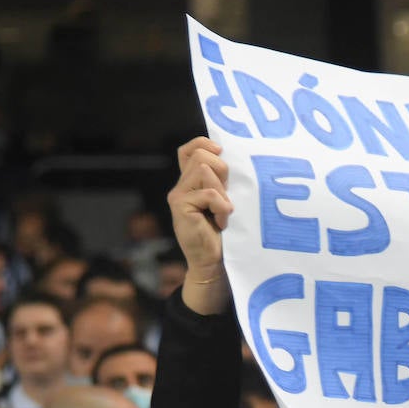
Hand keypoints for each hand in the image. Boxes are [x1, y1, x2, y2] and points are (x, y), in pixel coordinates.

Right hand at [169, 137, 233, 313]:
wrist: (212, 262)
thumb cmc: (224, 233)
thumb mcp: (224, 201)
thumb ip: (222, 181)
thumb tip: (230, 159)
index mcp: (191, 182)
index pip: (190, 149)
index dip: (204, 144)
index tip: (221, 154)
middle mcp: (181, 186)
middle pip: (202, 156)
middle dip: (223, 171)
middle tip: (226, 197)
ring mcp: (178, 195)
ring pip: (206, 170)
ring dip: (222, 192)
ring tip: (223, 213)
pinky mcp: (180, 206)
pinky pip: (209, 194)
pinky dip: (222, 207)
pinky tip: (221, 222)